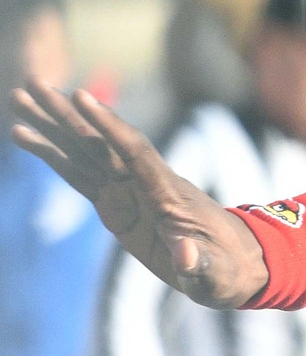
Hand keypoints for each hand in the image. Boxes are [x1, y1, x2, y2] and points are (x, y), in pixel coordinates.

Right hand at [11, 83, 265, 308]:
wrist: (233, 265)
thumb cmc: (225, 268)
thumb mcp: (214, 272)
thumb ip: (197, 264)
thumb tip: (184, 256)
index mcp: (167, 194)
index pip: (134, 151)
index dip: (108, 126)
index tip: (80, 96)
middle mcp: (145, 183)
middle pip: (101, 142)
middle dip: (67, 114)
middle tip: (32, 83)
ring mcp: (129, 191)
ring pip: (84, 152)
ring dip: (52, 126)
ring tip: (20, 100)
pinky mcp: (115, 203)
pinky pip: (78, 174)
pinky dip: (53, 155)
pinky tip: (27, 137)